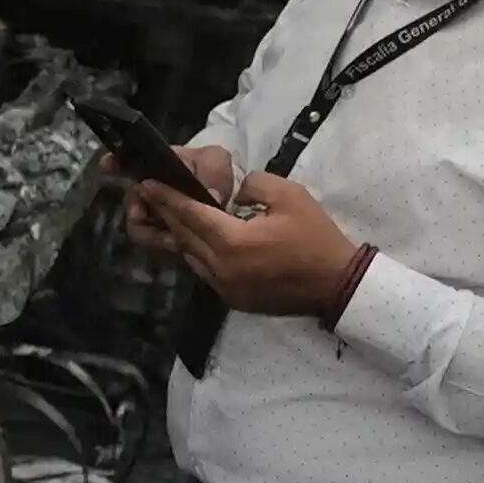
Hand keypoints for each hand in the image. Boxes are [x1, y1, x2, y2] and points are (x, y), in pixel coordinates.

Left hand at [122, 165, 373, 322]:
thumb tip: (234, 193)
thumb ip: (253, 185)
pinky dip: (196, 253)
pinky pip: (204, 271)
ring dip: (178, 235)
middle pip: (184, 236)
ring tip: (168, 214)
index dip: (166, 197)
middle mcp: (221, 268)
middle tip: (150, 194)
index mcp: (233, 242)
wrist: (337, 283)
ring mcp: (225, 287)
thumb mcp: (289, 195)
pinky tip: (195, 239)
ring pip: (190, 256)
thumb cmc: (315, 237)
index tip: (146, 183)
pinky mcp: (232, 299)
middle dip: (165, 213)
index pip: (189, 215)